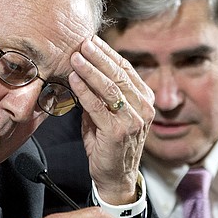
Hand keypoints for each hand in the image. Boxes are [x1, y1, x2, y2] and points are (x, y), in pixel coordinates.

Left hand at [68, 36, 154, 204]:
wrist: (115, 177)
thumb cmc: (109, 144)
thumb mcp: (108, 114)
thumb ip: (101, 95)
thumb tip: (83, 70)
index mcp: (144, 100)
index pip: (126, 69)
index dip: (108, 53)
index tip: (92, 40)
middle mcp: (143, 108)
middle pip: (119, 75)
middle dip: (99, 56)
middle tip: (83, 43)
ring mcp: (133, 120)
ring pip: (110, 88)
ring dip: (91, 70)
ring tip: (76, 57)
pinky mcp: (118, 132)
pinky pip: (98, 106)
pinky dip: (84, 91)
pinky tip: (73, 79)